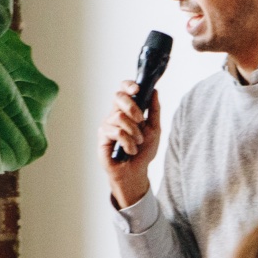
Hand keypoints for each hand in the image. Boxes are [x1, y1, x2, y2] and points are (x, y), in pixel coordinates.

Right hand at [97, 82, 161, 208]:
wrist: (136, 172)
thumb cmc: (143, 152)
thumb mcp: (155, 129)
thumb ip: (154, 110)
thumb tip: (154, 91)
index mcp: (127, 110)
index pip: (123, 90)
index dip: (128, 85)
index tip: (137, 90)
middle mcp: (115, 115)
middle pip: (118, 97)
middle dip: (133, 107)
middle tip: (141, 121)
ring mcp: (107, 125)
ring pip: (119, 117)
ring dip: (133, 132)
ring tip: (137, 143)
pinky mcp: (102, 137)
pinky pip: (116, 132)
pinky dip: (127, 142)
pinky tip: (129, 150)